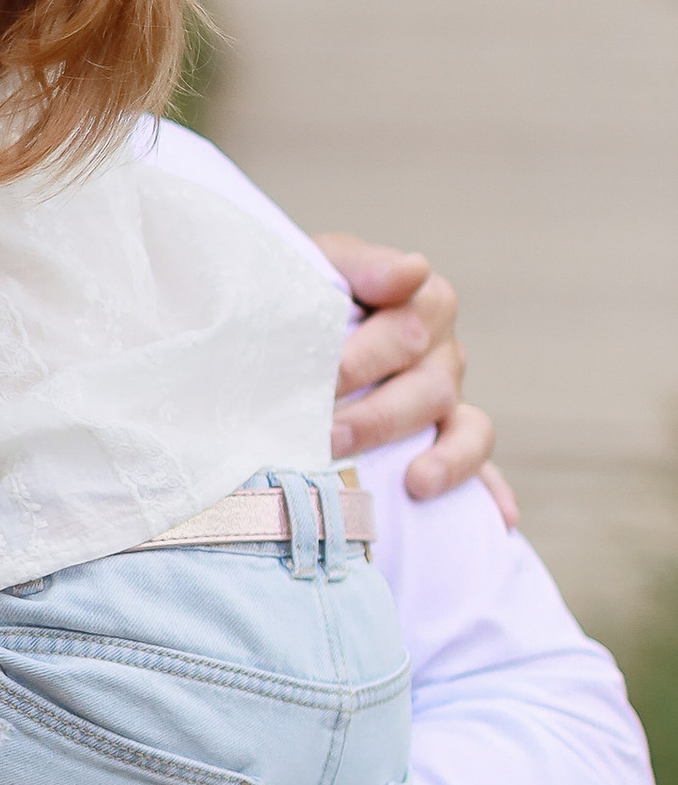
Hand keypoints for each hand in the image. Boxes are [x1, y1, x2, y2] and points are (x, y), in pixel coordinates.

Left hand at [315, 235, 513, 519]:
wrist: (285, 330)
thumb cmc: (303, 297)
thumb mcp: (321, 266)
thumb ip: (362, 264)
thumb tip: (413, 271)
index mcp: (421, 303)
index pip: (411, 325)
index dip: (368, 356)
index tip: (327, 378)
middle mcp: (442, 354)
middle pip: (431, 385)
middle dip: (377, 415)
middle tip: (327, 437)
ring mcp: (448, 403)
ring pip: (465, 429)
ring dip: (443, 458)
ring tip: (415, 483)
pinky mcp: (446, 444)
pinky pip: (480, 470)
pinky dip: (490, 492)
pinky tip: (500, 520)